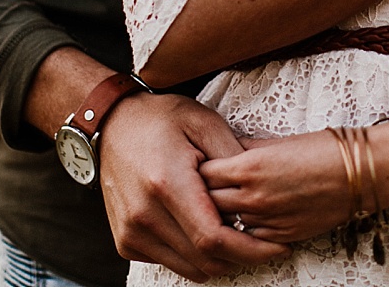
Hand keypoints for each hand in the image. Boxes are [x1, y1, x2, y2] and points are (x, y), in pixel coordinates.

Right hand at [99, 93, 288, 279]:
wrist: (112, 124)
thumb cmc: (161, 119)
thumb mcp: (205, 123)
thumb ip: (234, 158)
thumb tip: (260, 192)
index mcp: (167, 185)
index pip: (214, 239)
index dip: (250, 249)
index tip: (276, 246)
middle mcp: (144, 215)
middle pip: (205, 260)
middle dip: (241, 257)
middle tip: (263, 241)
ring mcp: (131, 232)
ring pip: (189, 268)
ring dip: (218, 259)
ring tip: (236, 233)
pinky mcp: (125, 241)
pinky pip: (169, 262)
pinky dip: (192, 255)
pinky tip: (203, 228)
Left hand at [200, 124, 388, 243]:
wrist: (360, 173)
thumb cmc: (323, 150)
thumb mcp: (276, 142)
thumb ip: (244, 150)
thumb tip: (220, 152)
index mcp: (250, 166)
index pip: (203, 172)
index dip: (197, 168)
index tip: (197, 164)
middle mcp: (253, 197)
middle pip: (206, 201)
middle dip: (201, 193)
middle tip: (198, 186)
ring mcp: (266, 220)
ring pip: (225, 223)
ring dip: (219, 213)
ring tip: (218, 202)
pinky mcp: (281, 237)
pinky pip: (248, 237)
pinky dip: (242, 228)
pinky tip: (245, 216)